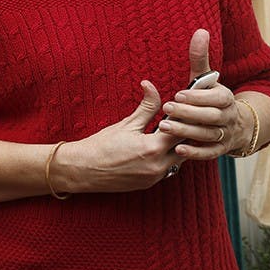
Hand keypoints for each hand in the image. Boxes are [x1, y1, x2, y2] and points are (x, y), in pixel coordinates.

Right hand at [61, 80, 183, 191]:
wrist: (83, 169)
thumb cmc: (101, 145)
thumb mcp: (127, 123)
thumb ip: (146, 106)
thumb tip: (150, 85)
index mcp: (153, 148)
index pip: (183, 131)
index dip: (186, 120)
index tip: (185, 111)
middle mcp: (158, 166)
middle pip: (186, 148)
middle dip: (185, 135)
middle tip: (183, 122)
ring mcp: (154, 177)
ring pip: (179, 161)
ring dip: (177, 148)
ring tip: (171, 135)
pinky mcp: (149, 184)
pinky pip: (167, 170)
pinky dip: (166, 159)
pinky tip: (159, 149)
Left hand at [156, 28, 240, 158]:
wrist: (235, 124)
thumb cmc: (211, 97)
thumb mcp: (206, 79)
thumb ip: (200, 58)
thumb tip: (200, 30)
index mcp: (226, 98)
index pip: (217, 98)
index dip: (198, 97)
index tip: (178, 94)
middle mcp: (228, 117)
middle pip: (211, 117)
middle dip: (188, 113)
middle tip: (166, 109)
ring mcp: (225, 134)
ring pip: (207, 134)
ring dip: (186, 131)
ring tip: (163, 127)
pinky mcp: (219, 149)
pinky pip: (209, 153)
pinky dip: (196, 153)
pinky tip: (178, 150)